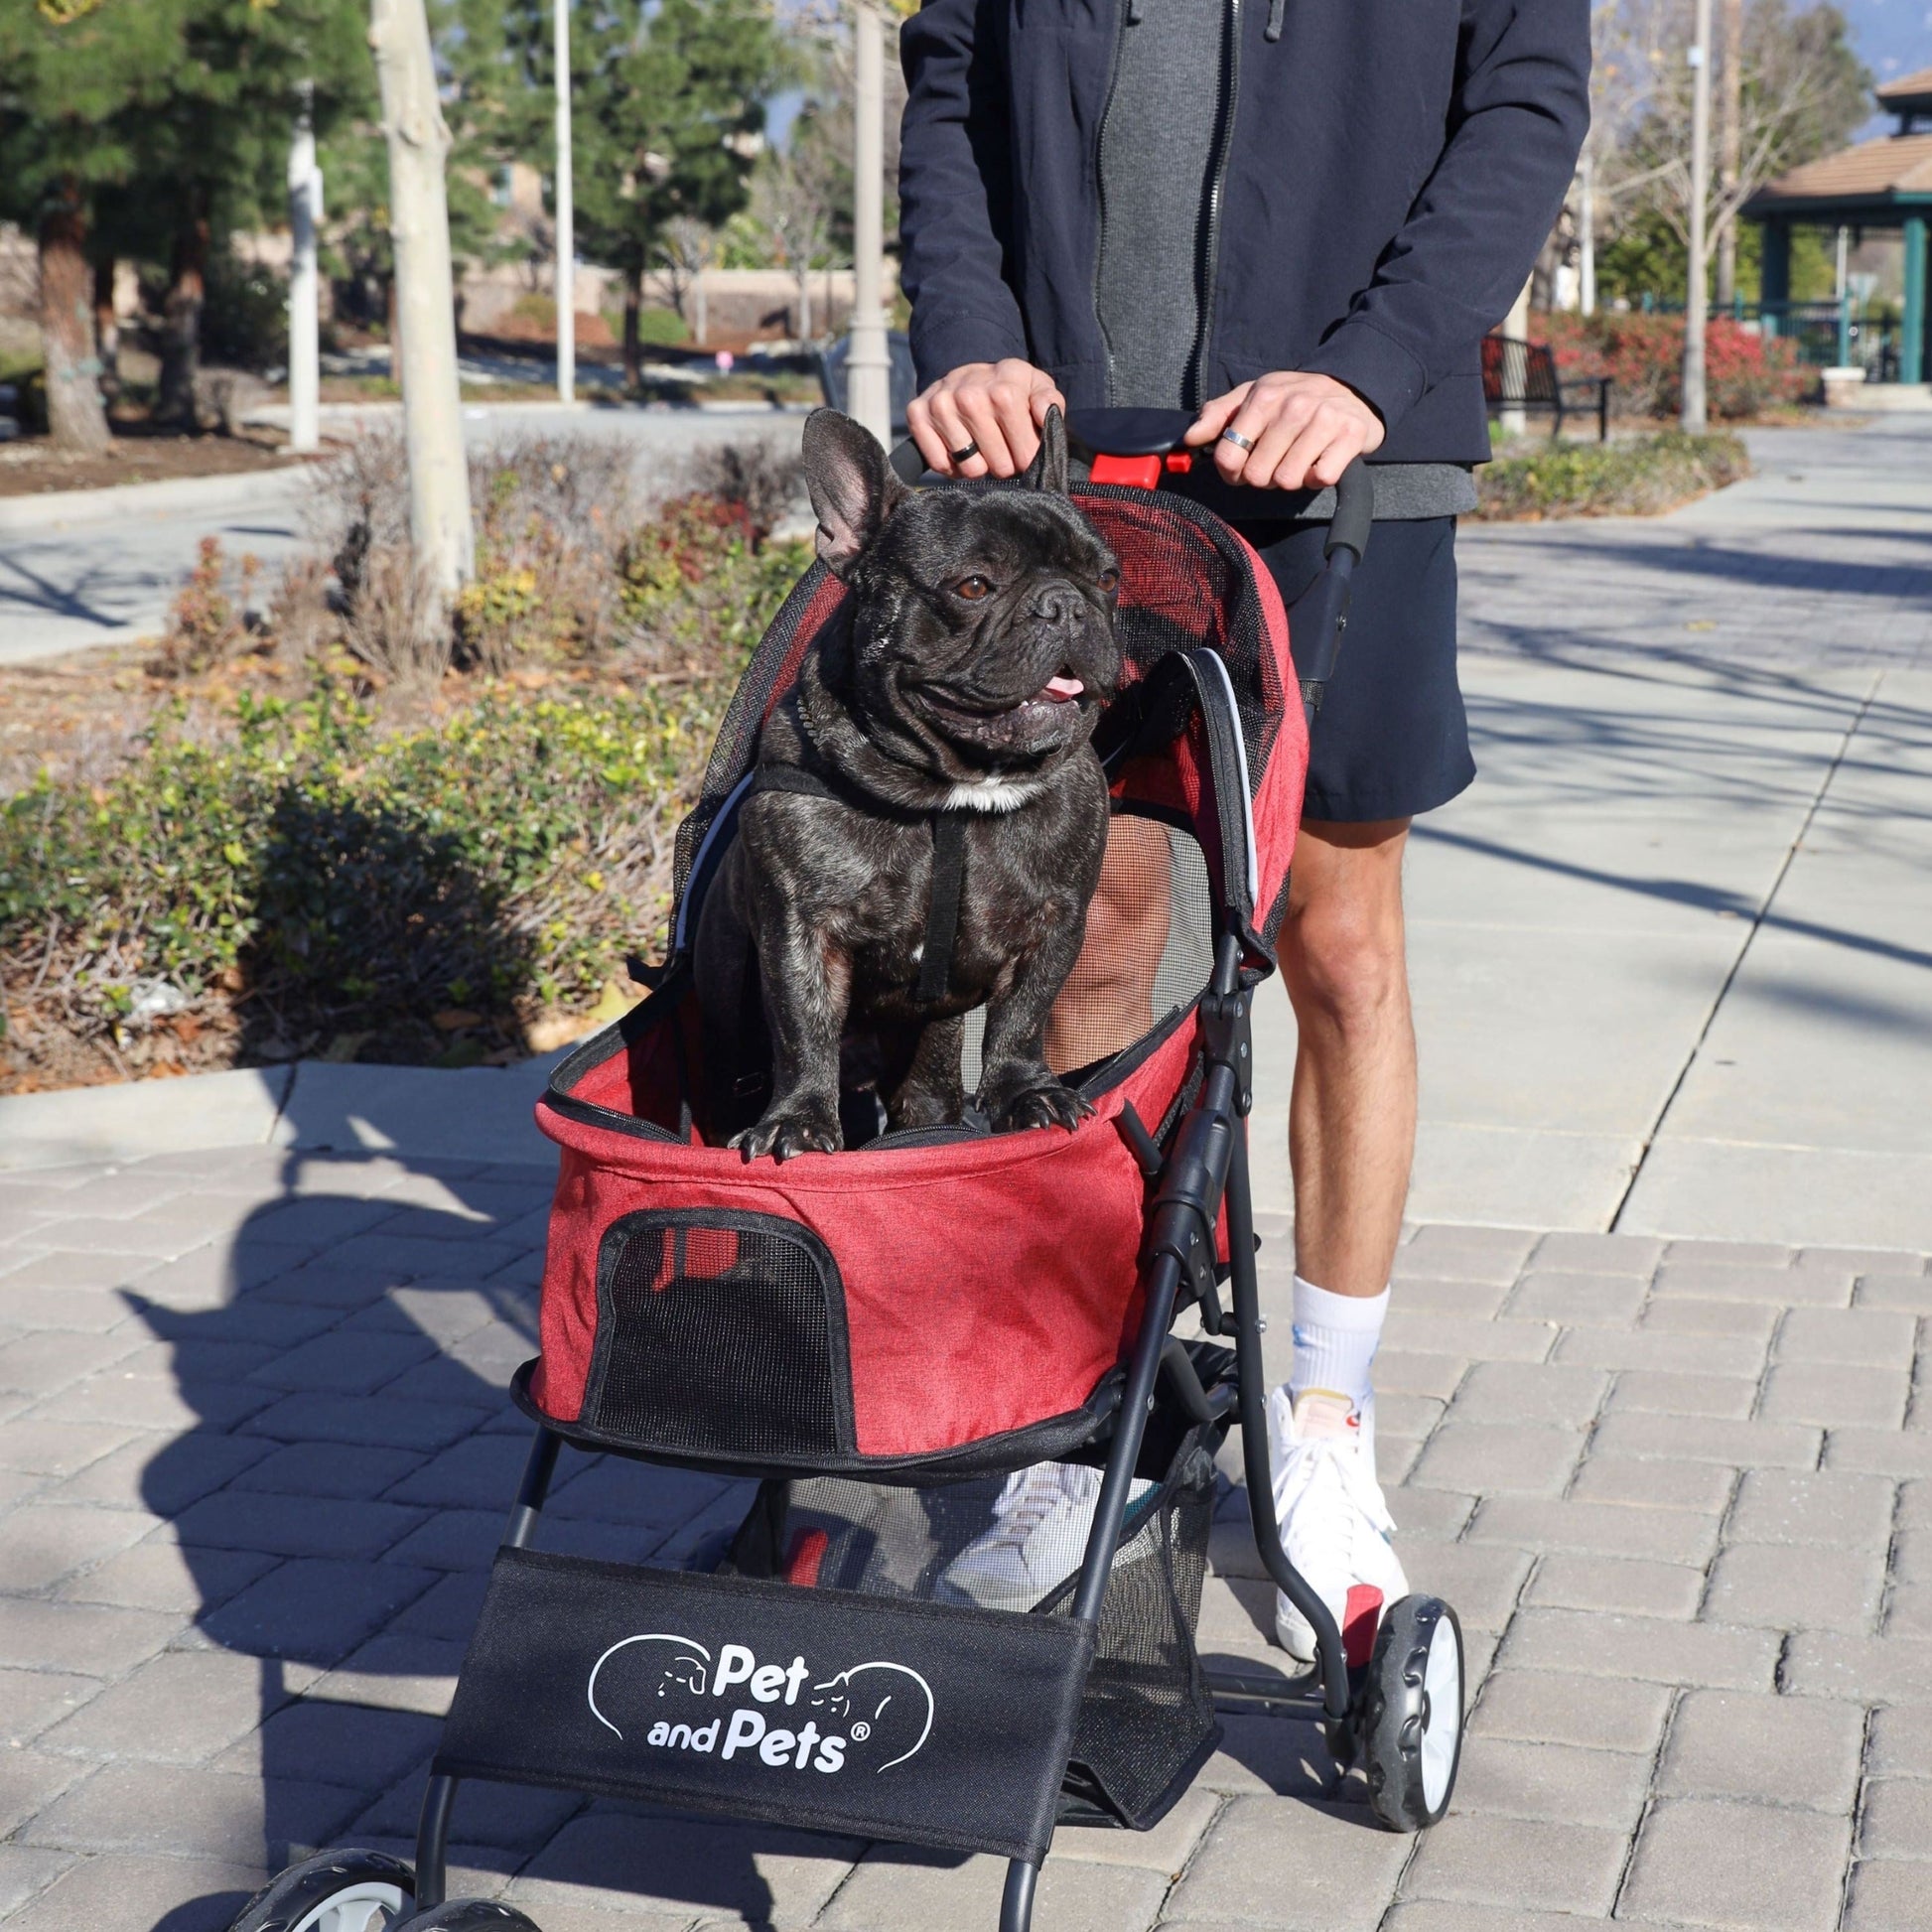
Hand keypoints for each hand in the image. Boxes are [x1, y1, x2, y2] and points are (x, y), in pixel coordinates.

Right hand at [907, 359, 1066, 479]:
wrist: (969, 373)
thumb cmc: (1008, 388)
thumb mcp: (1037, 387)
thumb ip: (1049, 403)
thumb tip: (1046, 416)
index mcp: (1004, 391)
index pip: (1025, 454)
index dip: (1027, 458)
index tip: (1023, 449)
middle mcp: (969, 396)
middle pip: (999, 467)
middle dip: (1004, 464)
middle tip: (1001, 448)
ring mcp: (940, 405)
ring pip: (970, 469)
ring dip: (978, 464)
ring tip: (980, 446)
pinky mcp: (917, 414)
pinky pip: (940, 465)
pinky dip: (952, 465)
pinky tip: (959, 448)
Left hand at [1185, 372, 1385, 489]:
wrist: (1353, 389)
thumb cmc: (1295, 399)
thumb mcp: (1254, 397)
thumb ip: (1217, 415)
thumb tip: (1190, 438)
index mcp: (1263, 398)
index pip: (1228, 455)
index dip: (1231, 471)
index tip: (1241, 467)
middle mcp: (1292, 406)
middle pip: (1257, 475)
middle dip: (1264, 477)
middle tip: (1277, 461)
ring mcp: (1323, 420)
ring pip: (1287, 480)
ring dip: (1292, 478)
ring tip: (1299, 459)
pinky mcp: (1350, 435)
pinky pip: (1321, 478)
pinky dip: (1318, 478)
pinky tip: (1320, 461)